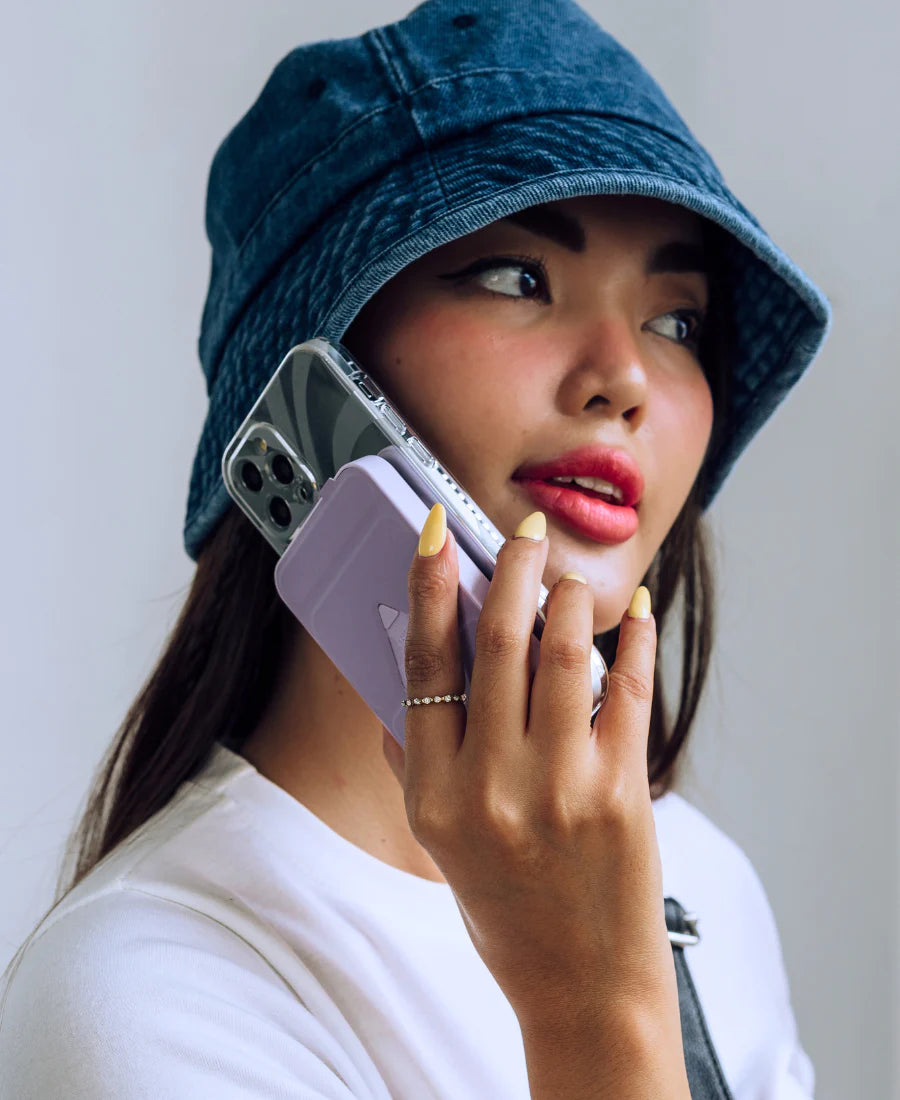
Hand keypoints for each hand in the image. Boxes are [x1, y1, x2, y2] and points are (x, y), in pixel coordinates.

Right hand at [382, 503, 678, 1031]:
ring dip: (566, 596)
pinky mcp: (621, 792)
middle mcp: (492, 785)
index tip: (437, 531)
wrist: (580, 984)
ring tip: (566, 577)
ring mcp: (561, 787)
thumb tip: (399, 680)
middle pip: (496, 641)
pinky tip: (633, 612)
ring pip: (564, 653)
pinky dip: (633, 640)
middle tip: (522, 531)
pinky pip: (628, 691)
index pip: (424, 662)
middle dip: (509, 567)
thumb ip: (412, 761)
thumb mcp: (436, 840)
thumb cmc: (503, 907)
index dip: (428, 584)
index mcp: (434, 793)